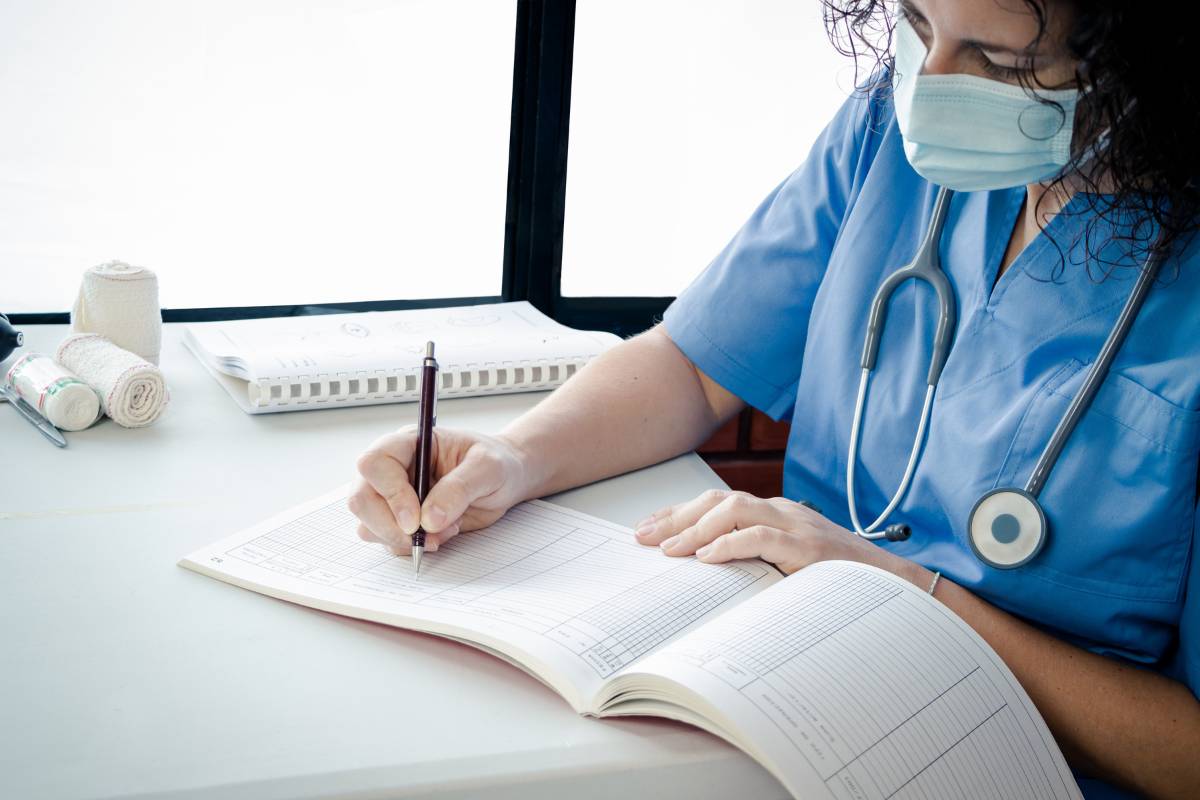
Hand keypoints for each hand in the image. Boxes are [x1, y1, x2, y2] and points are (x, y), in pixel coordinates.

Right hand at [349, 426, 531, 554]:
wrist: (505, 482)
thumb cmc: (496, 463)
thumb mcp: (488, 468)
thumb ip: (459, 488)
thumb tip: (429, 519)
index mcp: (408, 444)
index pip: (375, 463)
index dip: (390, 493)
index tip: (415, 520)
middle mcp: (393, 470)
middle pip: (361, 498)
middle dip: (388, 526)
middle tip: (423, 538)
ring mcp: (392, 497)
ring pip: (368, 525)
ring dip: (402, 539)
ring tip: (444, 532)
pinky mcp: (400, 522)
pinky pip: (387, 541)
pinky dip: (410, 548)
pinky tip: (440, 536)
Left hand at [634, 489, 916, 577]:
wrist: (897, 587)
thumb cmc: (841, 582)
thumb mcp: (788, 570)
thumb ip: (755, 567)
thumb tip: (707, 582)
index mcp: (775, 515)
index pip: (718, 503)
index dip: (680, 513)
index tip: (647, 528)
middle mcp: (782, 512)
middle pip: (718, 500)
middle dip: (675, 516)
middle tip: (642, 537)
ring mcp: (796, 526)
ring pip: (735, 509)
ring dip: (695, 529)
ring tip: (668, 550)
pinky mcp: (809, 547)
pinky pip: (761, 537)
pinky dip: (729, 544)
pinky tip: (707, 558)